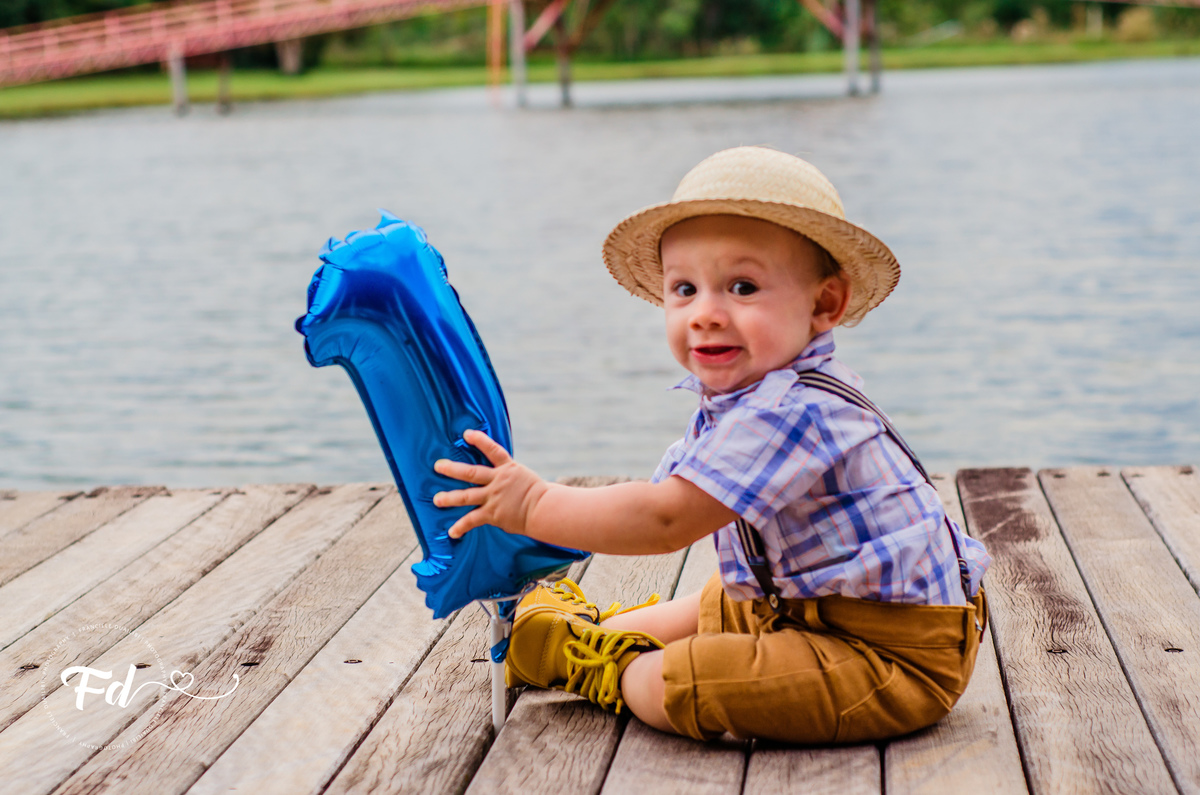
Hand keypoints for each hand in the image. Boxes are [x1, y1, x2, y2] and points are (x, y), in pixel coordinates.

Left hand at [432, 429, 549, 539]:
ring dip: (450, 498)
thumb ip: (509, 475)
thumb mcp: (524, 477)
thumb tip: (501, 476)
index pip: (492, 450)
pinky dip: (461, 526)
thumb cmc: (539, 495)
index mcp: (508, 468)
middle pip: (471, 473)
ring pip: (467, 496)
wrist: (545, 509)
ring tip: (437, 500)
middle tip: (438, 466)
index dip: (479, 440)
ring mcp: (494, 497)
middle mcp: (498, 481)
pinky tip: (452, 532)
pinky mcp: (493, 514)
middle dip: (452, 469)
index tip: (466, 434)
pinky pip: (473, 520)